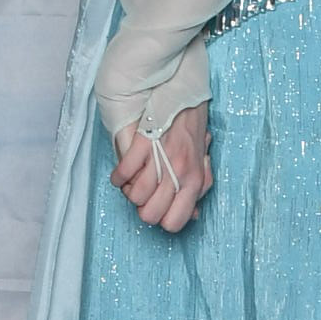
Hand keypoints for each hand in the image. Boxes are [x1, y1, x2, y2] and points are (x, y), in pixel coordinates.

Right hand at [109, 106, 211, 233]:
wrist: (182, 97)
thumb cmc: (190, 131)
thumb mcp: (202, 164)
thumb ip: (199, 189)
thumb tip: (194, 215)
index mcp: (195, 182)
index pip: (174, 222)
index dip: (161, 218)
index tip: (158, 205)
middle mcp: (179, 174)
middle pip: (150, 214)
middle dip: (142, 208)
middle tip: (144, 194)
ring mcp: (161, 160)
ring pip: (135, 196)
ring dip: (130, 191)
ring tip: (133, 181)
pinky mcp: (143, 144)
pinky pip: (123, 173)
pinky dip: (118, 177)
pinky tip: (122, 172)